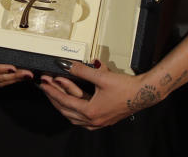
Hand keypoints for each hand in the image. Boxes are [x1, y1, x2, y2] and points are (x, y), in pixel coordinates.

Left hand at [39, 61, 162, 129]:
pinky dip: (74, 112)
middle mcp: (93, 120)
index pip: (65, 101)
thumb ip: (82, 70)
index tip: (43, 85)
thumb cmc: (126, 87)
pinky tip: (74, 106)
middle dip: (54, 99)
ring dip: (64, 107)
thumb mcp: (101, 76)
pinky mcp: (104, 120)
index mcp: (91, 111)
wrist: (143, 93)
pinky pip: (83, 120)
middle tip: (46, 88)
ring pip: (74, 118)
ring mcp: (99, 122)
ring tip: (56, 96)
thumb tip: (67, 65)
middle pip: (66, 111)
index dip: (52, 92)